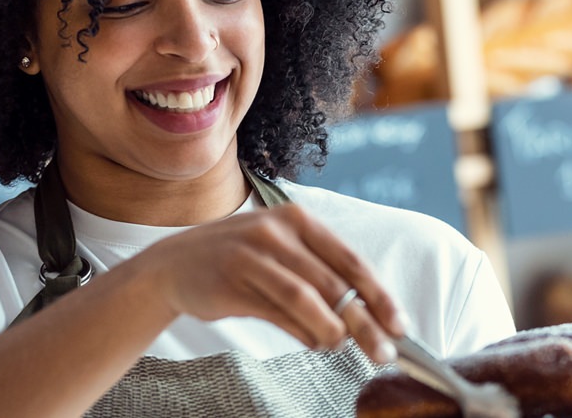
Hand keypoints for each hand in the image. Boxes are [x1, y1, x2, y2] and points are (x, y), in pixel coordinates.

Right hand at [132, 204, 406, 363]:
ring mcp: (252, 254)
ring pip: (307, 296)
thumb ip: (319, 278)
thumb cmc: (238, 260)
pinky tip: (315, 343)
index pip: (350, 259)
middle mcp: (276, 231)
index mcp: (297, 218)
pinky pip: (277, 311)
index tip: (400, 325)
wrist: (172, 265)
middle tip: (384, 352)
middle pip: (334, 282)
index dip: (379, 295)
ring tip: (344, 348)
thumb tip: (361, 320)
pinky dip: (302, 331)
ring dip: (332, 329)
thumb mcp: (281, 253)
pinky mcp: (231, 281)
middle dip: (365, 322)